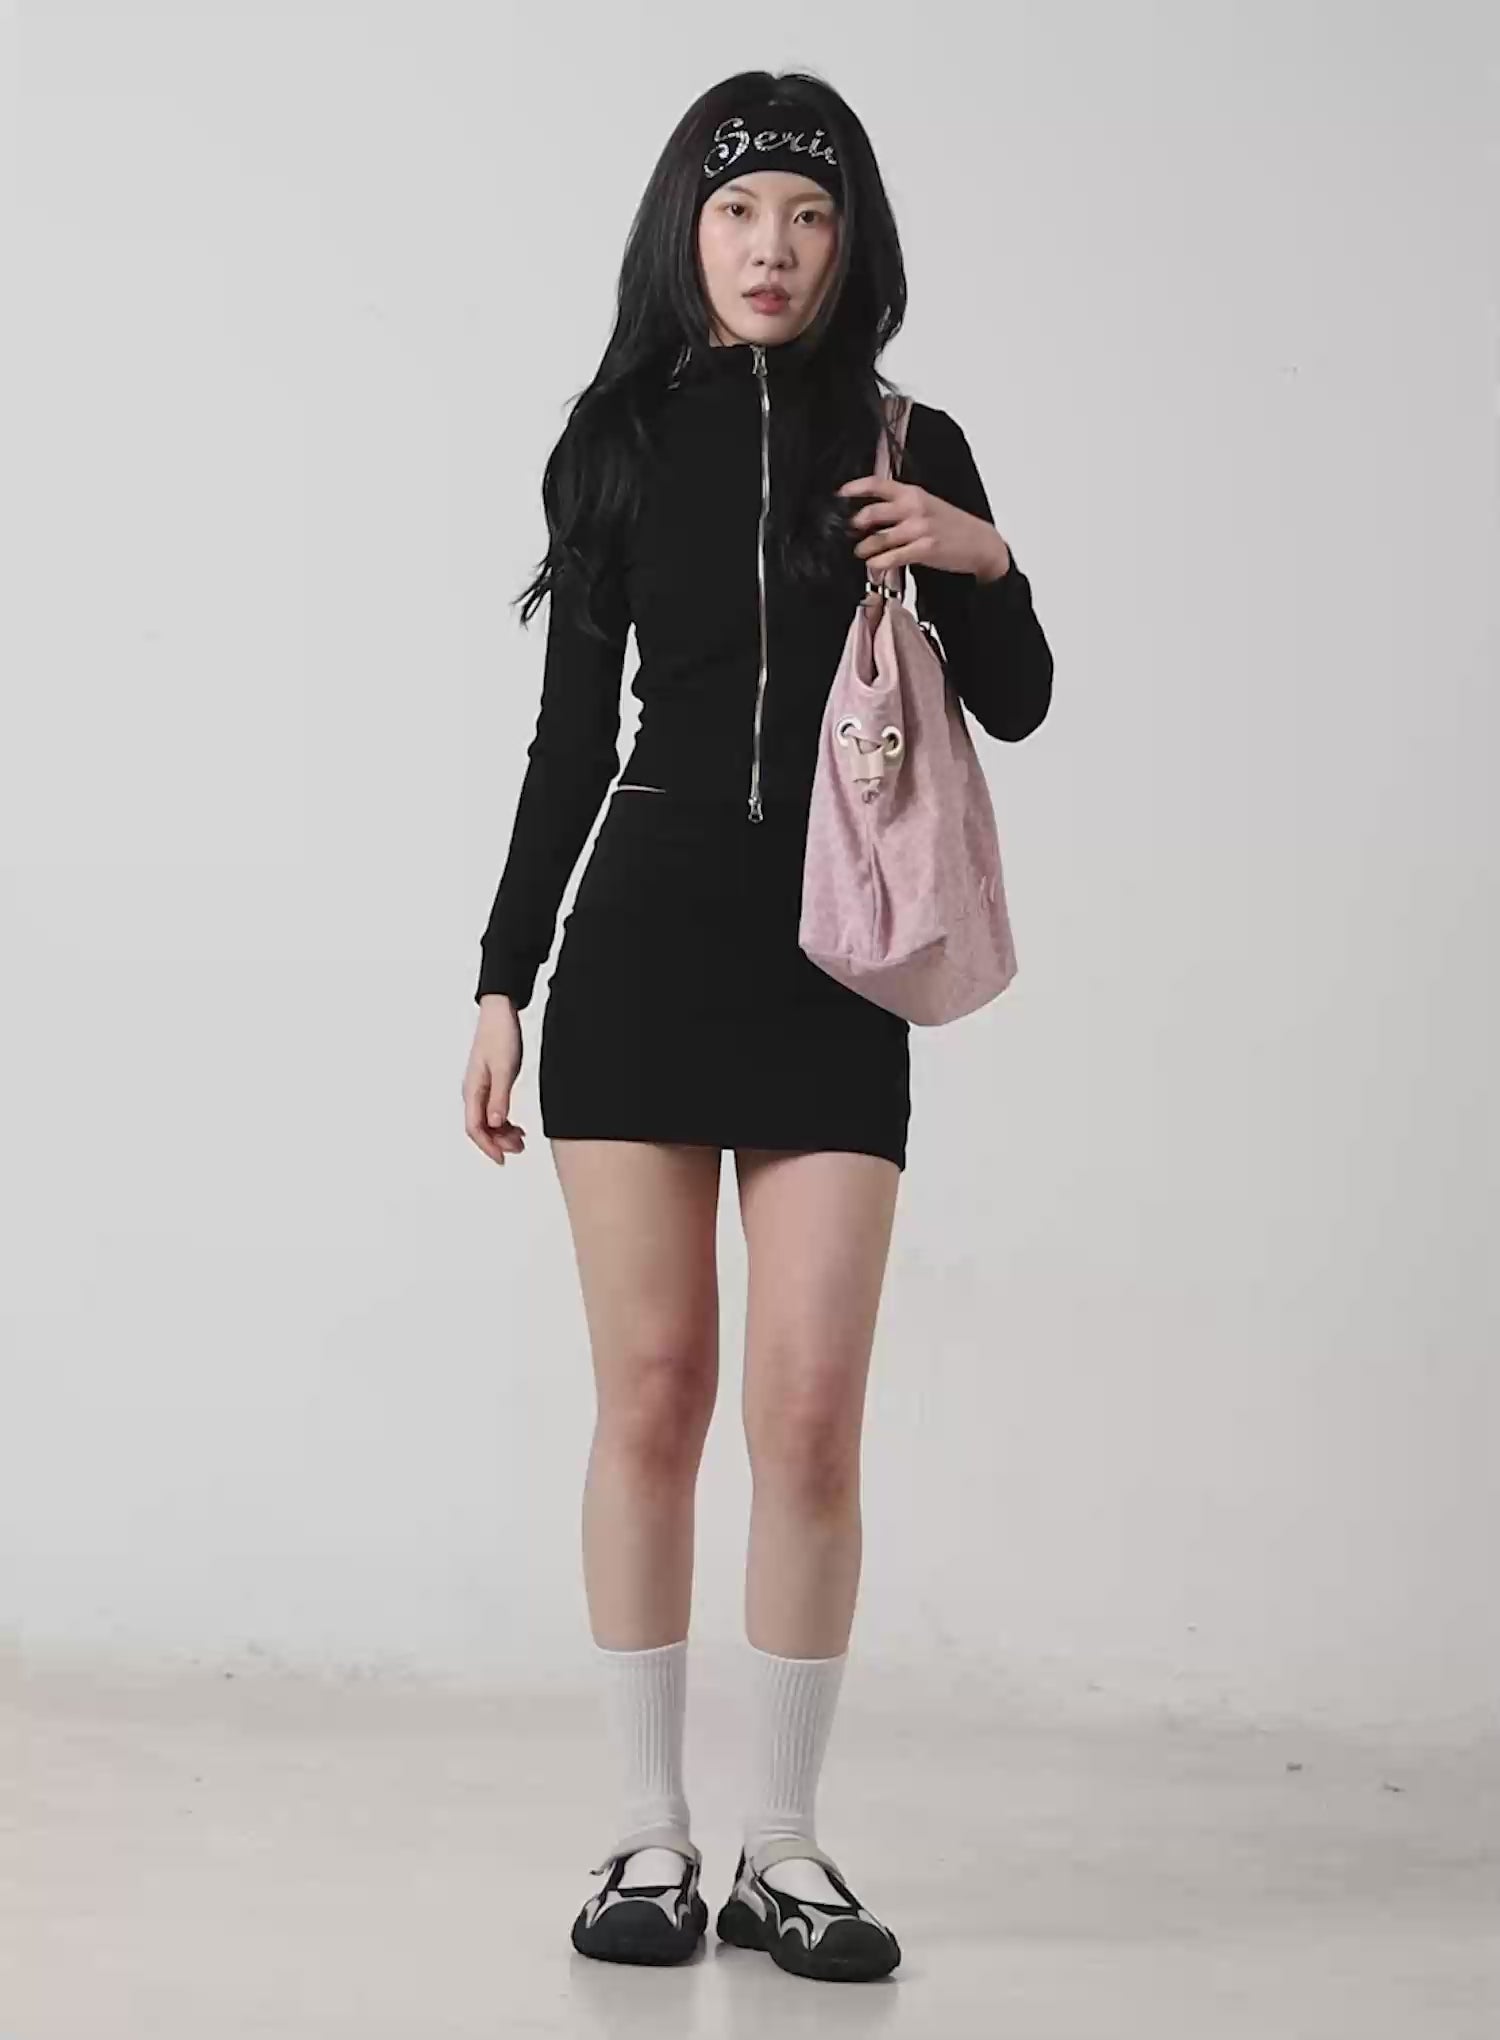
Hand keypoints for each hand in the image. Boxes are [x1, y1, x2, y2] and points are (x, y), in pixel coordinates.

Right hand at [463, 995, 527, 1164]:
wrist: (500, 1013)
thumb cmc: (500, 1036)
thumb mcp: (504, 1069)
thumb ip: (499, 1098)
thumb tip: (494, 1124)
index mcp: (472, 1089)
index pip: (475, 1128)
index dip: (488, 1147)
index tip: (503, 1159)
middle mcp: (473, 1091)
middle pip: (481, 1128)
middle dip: (498, 1142)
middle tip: (519, 1149)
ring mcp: (480, 1088)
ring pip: (487, 1121)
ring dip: (502, 1133)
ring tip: (522, 1140)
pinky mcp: (489, 1083)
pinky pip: (492, 1110)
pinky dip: (503, 1122)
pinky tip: (517, 1126)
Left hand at [837, 473, 1010, 581]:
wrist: (980, 543)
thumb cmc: (951, 525)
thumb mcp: (927, 505)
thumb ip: (901, 506)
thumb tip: (871, 514)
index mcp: (913, 493)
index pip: (878, 484)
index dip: (855, 488)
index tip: (839, 495)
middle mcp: (914, 508)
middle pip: (871, 513)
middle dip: (854, 525)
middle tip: (849, 533)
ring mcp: (919, 529)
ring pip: (878, 539)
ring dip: (864, 548)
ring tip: (861, 552)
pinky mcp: (924, 549)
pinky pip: (892, 557)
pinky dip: (878, 563)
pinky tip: (875, 565)